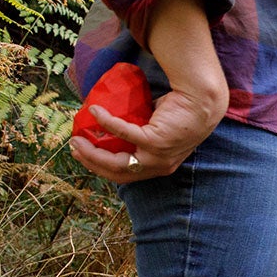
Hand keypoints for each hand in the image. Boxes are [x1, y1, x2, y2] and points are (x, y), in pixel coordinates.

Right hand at [69, 87, 223, 184]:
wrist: (202, 101)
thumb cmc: (180, 112)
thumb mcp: (155, 128)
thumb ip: (137, 132)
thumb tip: (108, 124)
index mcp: (158, 167)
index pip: (123, 175)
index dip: (99, 167)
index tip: (82, 154)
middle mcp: (158, 167)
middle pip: (116, 172)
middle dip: (91, 161)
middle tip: (74, 145)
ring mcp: (158, 157)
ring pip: (117, 161)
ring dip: (93, 150)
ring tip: (78, 136)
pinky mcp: (156, 141)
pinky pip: (124, 133)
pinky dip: (107, 122)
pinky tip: (95, 112)